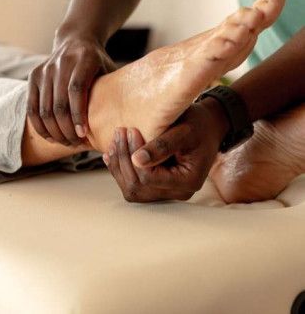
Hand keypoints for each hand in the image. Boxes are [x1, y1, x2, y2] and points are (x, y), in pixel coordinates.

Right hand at [26, 34, 115, 145]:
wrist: (76, 40)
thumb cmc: (98, 63)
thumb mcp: (109, 70)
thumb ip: (112, 90)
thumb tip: (123, 121)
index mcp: (84, 59)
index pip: (76, 90)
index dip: (78, 114)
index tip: (84, 134)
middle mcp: (61, 63)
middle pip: (59, 104)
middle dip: (66, 129)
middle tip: (76, 143)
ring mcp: (45, 70)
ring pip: (44, 109)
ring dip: (54, 131)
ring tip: (67, 142)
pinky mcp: (34, 76)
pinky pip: (32, 107)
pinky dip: (40, 125)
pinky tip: (51, 136)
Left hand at [103, 100, 228, 202]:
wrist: (207, 126)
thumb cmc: (199, 125)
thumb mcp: (184, 131)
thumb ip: (162, 146)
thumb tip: (137, 160)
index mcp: (188, 181)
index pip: (149, 177)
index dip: (134, 154)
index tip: (131, 130)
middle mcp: (177, 192)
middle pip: (138, 186)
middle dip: (123, 159)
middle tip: (119, 132)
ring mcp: (166, 192)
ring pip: (132, 189)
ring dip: (119, 165)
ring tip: (115, 141)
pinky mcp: (157, 186)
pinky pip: (134, 185)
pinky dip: (120, 169)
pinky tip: (111, 153)